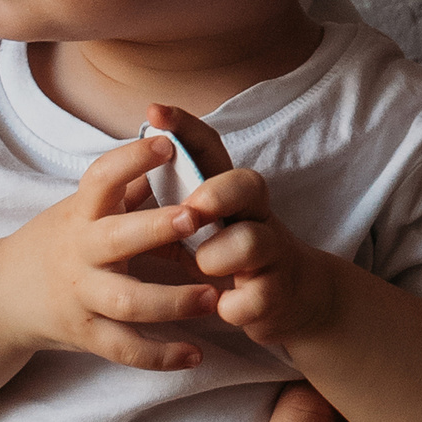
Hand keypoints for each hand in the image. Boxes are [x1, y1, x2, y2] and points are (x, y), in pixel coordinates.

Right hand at [0, 134, 218, 367]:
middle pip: (117, 239)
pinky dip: (160, 356)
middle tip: (196, 217)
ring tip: (213, 296)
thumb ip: (128, 186)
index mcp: (83, 213)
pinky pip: (125, 349)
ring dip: (173, 301)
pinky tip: (194, 354)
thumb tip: (178, 142)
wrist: (3, 294)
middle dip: (156, 228)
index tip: (167, 144)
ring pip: (127, 302)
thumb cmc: (62, 239)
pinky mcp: (87, 334)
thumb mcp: (84, 207)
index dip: (132, 160)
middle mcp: (80, 252)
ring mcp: (82, 295)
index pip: (102, 177)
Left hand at [151, 104, 341, 351]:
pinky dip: (236, 305)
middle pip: (248, 184)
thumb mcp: (206, 223)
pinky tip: (225, 309)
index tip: (155, 112)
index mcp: (231, 193)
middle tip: (191, 210)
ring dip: (220, 256)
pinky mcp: (277, 293)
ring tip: (203, 269)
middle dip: (216, 193)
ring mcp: (272, 253)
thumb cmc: (232, 254)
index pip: (211, 150)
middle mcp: (256, 214)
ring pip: (253, 241)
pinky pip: (258, 296)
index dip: (185, 128)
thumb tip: (125, 170)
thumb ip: (174, 198)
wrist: (296, 298)